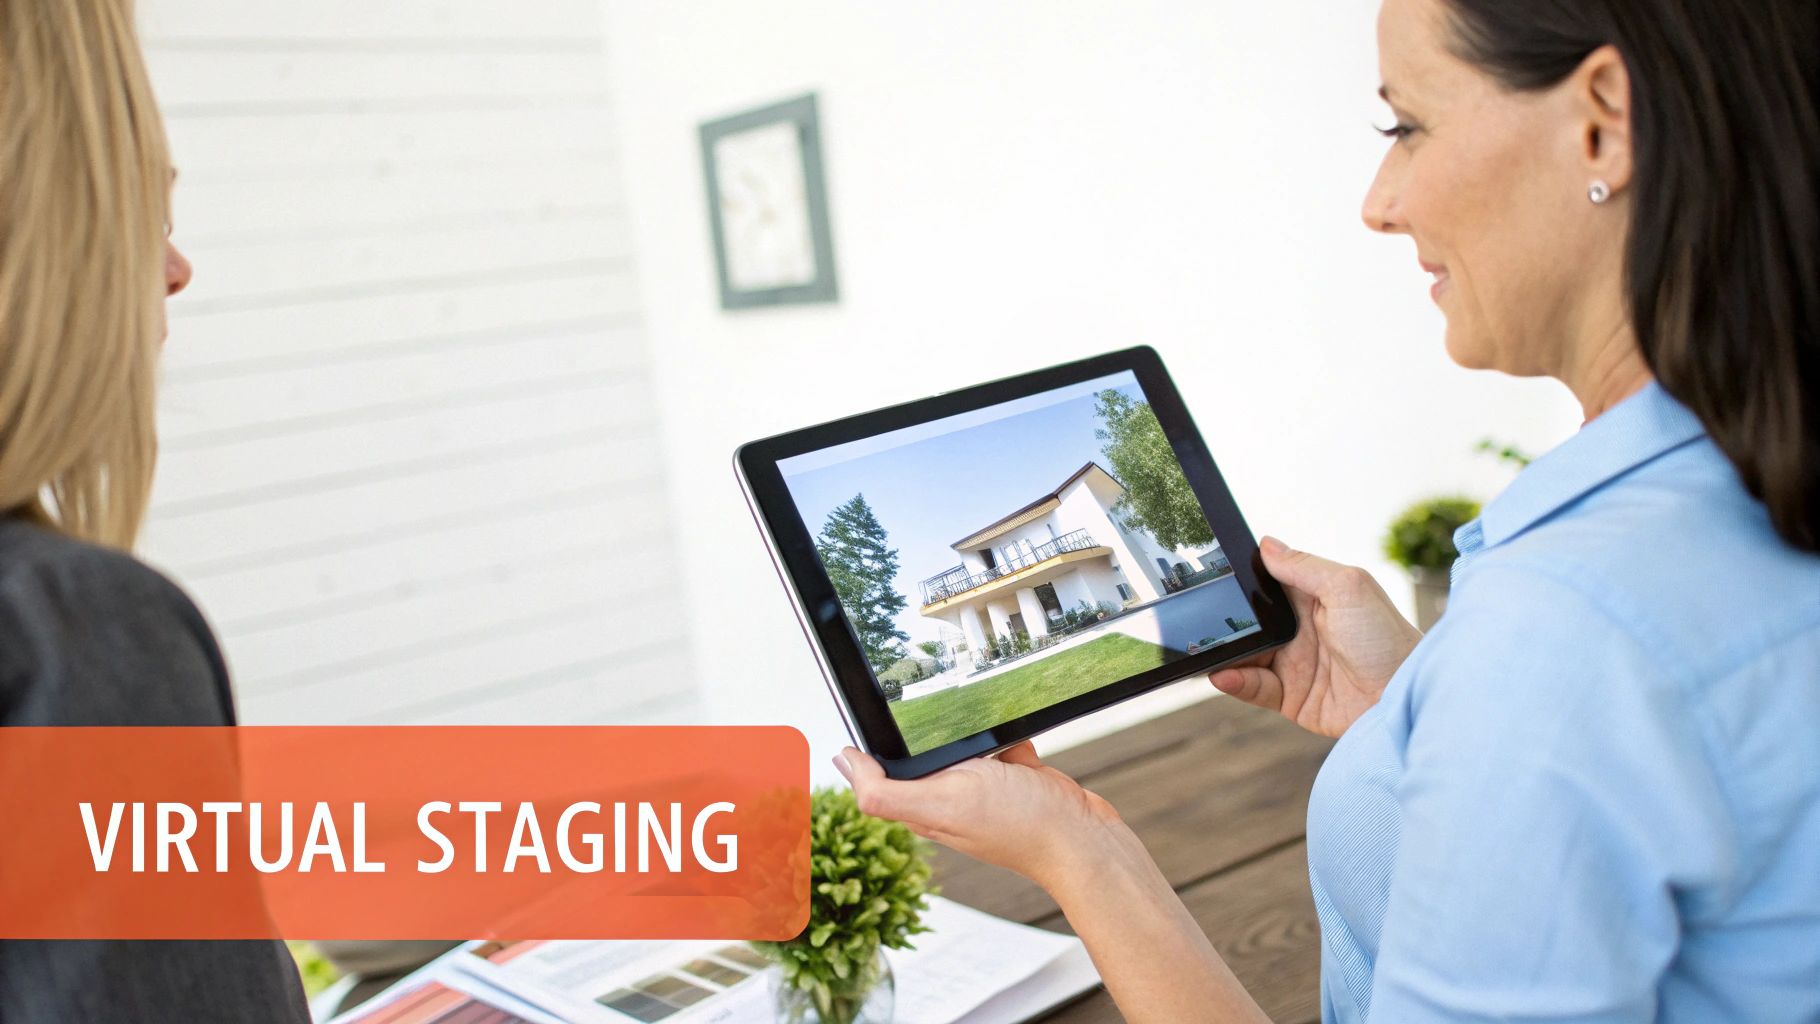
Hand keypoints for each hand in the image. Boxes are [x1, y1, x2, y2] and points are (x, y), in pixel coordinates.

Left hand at [833, 740, 1124, 891]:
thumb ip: (887, 792)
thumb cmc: (1018, 825)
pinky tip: (1017, 744)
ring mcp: (982, 788)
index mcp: (922, 807)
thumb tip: (843, 765)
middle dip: (921, 730)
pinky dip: (1008, 737)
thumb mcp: (943, 801)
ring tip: (978, 727)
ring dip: (969, 729)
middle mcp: (948, 798)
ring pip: (960, 744)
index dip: (864, 749)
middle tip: (922, 708)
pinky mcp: (1013, 777)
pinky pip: (1001, 743)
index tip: (858, 716)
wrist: (1083, 837)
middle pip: (918, 753)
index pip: (878, 776)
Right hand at [1208, 536, 1420, 737]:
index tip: (1214, 576)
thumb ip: (1305, 566)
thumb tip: (1266, 544)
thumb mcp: (1349, 588)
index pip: (1267, 583)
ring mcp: (1294, 664)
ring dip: (1224, 652)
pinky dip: (1235, 681)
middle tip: (1202, 617)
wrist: (1403, 700)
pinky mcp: (1291, 698)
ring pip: (1244, 654)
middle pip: (1249, 620)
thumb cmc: (1389, 640)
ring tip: (1206, 649)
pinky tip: (1225, 674)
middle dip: (1226, 620)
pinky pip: (1253, 687)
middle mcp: (1299, 630)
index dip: (1243, 581)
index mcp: (1313, 597)